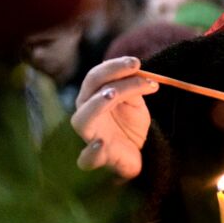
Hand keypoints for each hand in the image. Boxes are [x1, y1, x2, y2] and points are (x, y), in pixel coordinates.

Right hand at [70, 57, 158, 178]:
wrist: (140, 155)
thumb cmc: (132, 126)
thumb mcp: (136, 104)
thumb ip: (133, 88)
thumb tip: (136, 71)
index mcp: (93, 99)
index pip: (96, 76)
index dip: (114, 66)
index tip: (136, 62)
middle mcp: (87, 114)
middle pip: (88, 90)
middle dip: (109, 74)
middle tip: (134, 67)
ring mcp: (90, 136)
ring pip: (82, 120)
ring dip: (96, 105)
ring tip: (112, 93)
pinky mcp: (98, 160)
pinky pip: (86, 159)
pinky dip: (91, 153)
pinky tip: (101, 144)